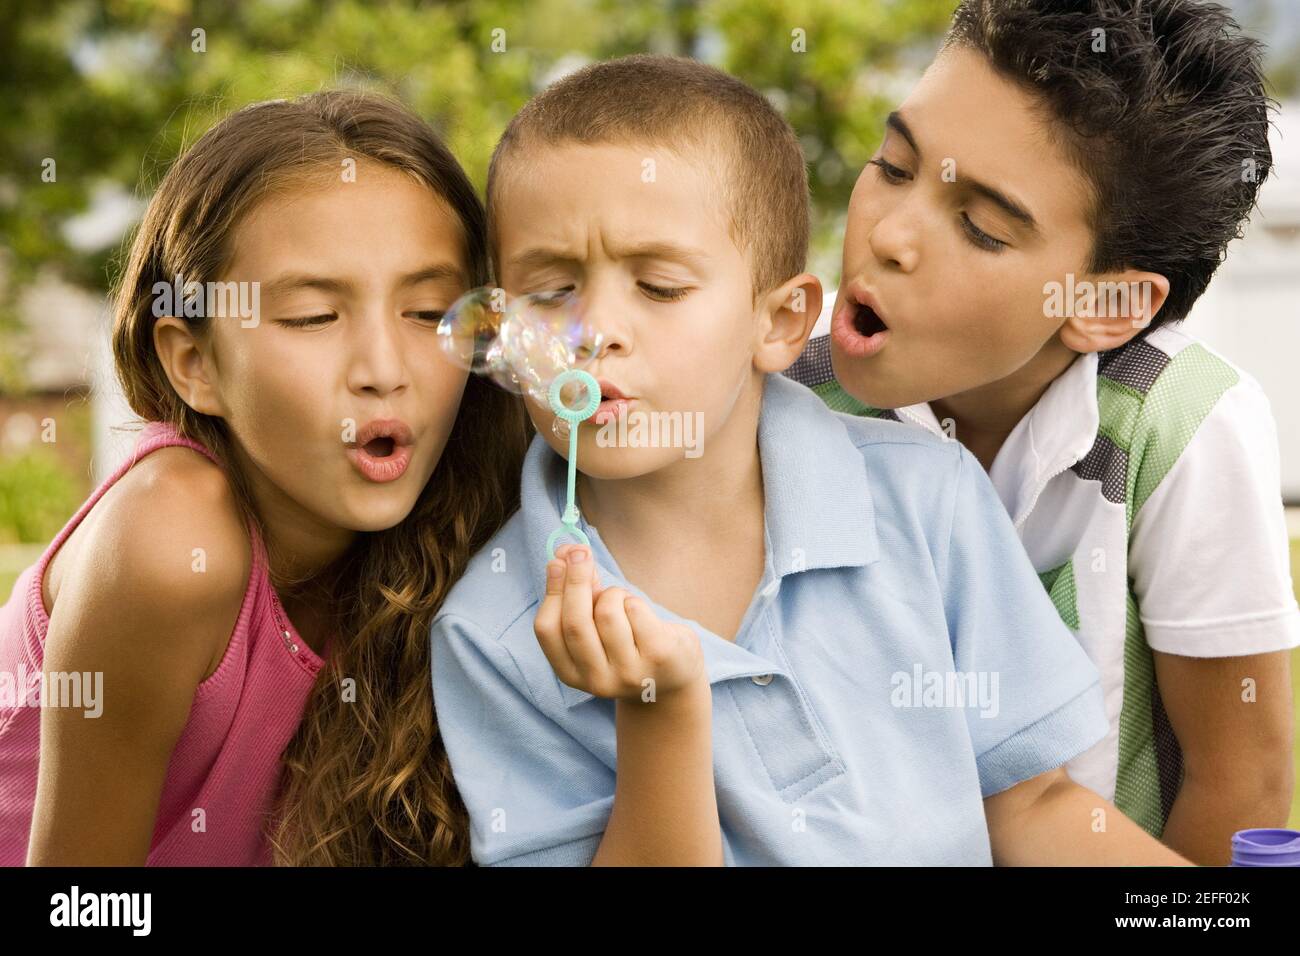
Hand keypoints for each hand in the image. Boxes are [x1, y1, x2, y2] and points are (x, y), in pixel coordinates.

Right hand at [534, 543, 704, 700]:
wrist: (672, 677)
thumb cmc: (627, 643)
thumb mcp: (596, 626)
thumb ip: (578, 593)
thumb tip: (564, 553)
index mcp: (570, 673)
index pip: (548, 630)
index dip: (551, 592)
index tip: (557, 562)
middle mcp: (596, 680)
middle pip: (576, 621)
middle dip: (576, 580)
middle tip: (580, 551)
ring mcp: (628, 672)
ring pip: (608, 612)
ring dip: (614, 594)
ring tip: (622, 601)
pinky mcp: (658, 657)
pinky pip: (636, 610)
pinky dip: (634, 600)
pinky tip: (640, 612)